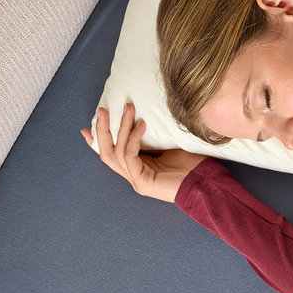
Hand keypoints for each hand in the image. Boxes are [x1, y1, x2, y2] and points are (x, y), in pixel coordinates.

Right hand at [81, 104, 206, 202]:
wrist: (206, 184)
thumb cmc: (194, 164)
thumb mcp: (169, 146)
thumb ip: (154, 138)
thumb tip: (145, 117)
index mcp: (139, 167)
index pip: (112, 153)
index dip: (98, 141)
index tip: (86, 127)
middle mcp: (134, 175)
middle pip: (107, 153)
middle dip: (102, 130)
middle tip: (103, 110)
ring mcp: (137, 180)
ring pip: (117, 152)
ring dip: (121, 128)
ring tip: (129, 108)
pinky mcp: (142, 182)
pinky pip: (129, 156)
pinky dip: (133, 139)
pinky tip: (142, 125)